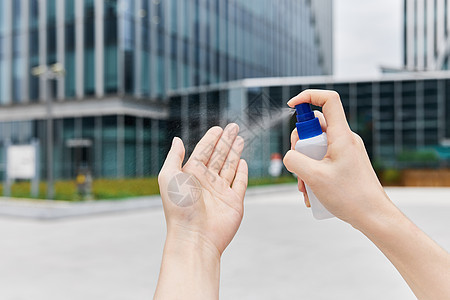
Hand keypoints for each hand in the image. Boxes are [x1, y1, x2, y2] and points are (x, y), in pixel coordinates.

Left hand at [158, 124, 247, 254]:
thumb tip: (177, 140)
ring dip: (235, 152)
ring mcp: (221, 191)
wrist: (195, 236)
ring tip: (240, 138)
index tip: (218, 128)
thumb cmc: (179, 208)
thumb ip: (174, 157)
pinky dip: (242, 172)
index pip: (203, 151)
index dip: (211, 139)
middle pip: (219, 155)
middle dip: (226, 141)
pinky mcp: (234, 201)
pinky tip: (243, 162)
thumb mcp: (169, 177)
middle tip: (234, 127)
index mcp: (191, 174)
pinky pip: (240, 183)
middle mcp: (206, 181)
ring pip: (230, 166)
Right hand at [283, 90, 392, 227]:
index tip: (291, 105)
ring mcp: (346, 151)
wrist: (374, 217)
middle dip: (299, 144)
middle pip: (315, 126)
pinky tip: (311, 192)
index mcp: (342, 135)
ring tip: (304, 187)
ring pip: (316, 145)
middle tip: (297, 164)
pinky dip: (313, 171)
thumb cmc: (350, 197)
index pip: (328, 100)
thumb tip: (289, 156)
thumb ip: (294, 160)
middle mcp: (345, 139)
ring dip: (304, 163)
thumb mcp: (314, 177)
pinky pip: (323, 159)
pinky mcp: (345, 163)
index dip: (308, 96)